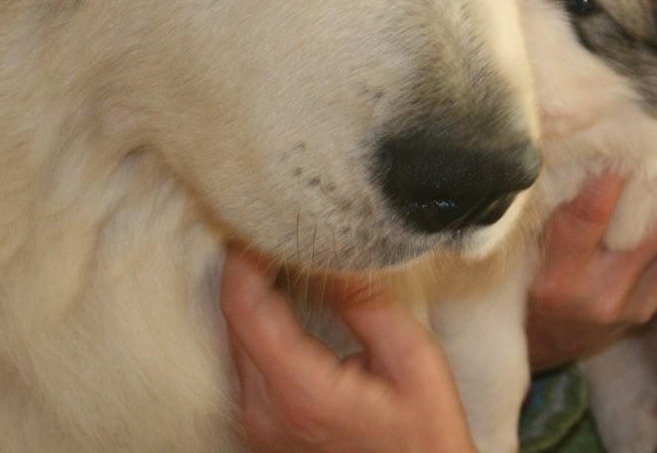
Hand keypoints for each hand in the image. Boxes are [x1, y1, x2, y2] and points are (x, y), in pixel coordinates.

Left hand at [220, 248, 475, 452]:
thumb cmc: (424, 436)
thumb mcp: (413, 360)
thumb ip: (367, 304)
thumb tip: (331, 257)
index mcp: (299, 391)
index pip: (244, 308)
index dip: (243, 259)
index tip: (258, 224)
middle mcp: (264, 411)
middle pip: (232, 321)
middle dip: (246, 270)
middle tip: (272, 231)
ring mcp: (257, 424)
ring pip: (233, 339)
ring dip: (249, 295)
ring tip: (278, 258)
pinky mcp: (260, 428)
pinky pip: (243, 361)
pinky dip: (256, 324)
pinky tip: (281, 301)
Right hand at [526, 174, 656, 370]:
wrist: (541, 347)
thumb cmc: (524, 287)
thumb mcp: (523, 253)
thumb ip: (550, 215)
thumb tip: (577, 156)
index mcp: (557, 276)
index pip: (589, 216)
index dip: (608, 177)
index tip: (621, 142)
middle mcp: (599, 294)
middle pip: (642, 227)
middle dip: (644, 191)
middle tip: (645, 160)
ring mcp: (631, 307)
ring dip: (653, 219)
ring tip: (645, 195)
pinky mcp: (650, 312)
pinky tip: (642, 236)